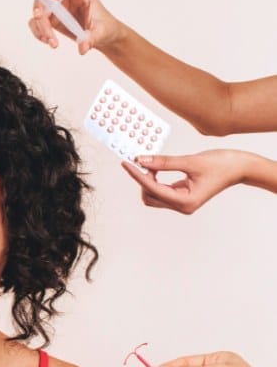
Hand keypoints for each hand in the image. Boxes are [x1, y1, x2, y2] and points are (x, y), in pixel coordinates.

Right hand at [27, 0, 124, 54]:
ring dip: (40, 27)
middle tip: (41, 20)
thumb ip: (91, 38)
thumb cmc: (104, 27)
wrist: (101, 36)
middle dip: (41, 10)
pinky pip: (37, 23)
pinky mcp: (51, 20)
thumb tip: (83, 47)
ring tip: (51, 42)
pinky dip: (39, 32)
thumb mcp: (101, 32)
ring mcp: (57, 8)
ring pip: (39, 11)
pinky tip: (48, 41)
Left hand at [121, 149, 250, 213]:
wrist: (240, 167)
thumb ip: (164, 162)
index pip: (152, 189)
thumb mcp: (191, 161)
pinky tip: (156, 168)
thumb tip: (142, 160)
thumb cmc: (222, 164)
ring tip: (150, 163)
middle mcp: (182, 206)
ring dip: (148, 181)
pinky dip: (155, 180)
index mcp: (185, 202)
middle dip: (142, 180)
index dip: (137, 175)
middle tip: (140, 161)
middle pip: (149, 197)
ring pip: (154, 196)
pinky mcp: (183, 197)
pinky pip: (162, 191)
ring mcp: (182, 203)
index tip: (126, 163)